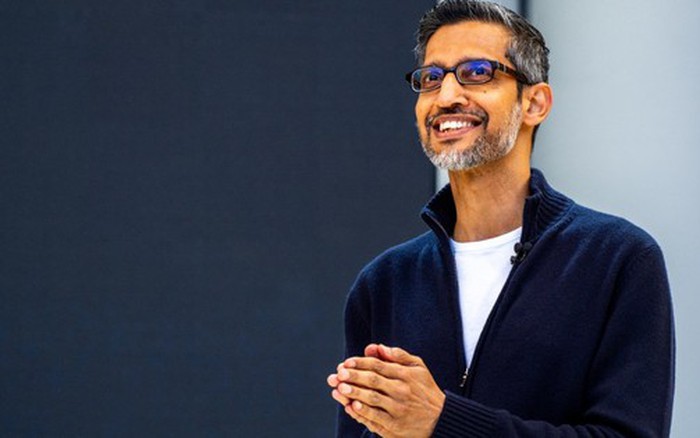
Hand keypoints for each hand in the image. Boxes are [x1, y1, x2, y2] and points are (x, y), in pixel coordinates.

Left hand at [328, 344, 445, 437]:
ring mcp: (399, 408)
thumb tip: (377, 346)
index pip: (378, 365)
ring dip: (354, 392)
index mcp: (405, 374)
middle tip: (338, 374)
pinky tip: (352, 406)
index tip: (346, 362)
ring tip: (339, 388)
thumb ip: (398, 355)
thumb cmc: (426, 390)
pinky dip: (363, 412)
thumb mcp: (418, 367)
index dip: (360, 363)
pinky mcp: (396, 425)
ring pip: (372, 398)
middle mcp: (402, 390)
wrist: (441, 419)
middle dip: (353, 376)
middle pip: (373, 380)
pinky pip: (376, 417)